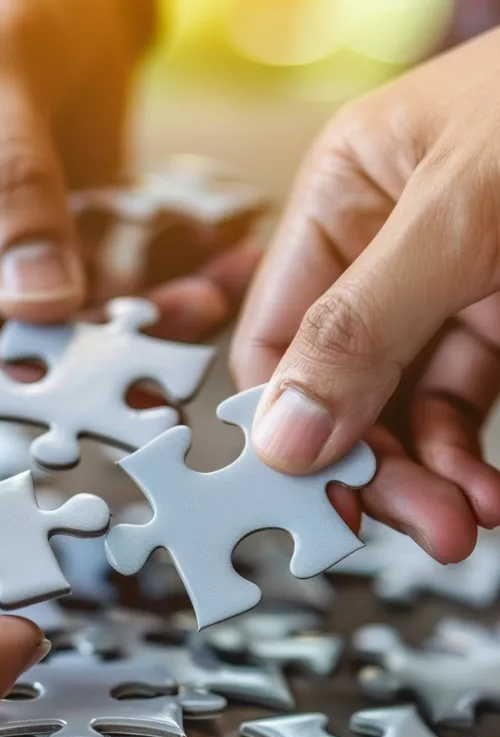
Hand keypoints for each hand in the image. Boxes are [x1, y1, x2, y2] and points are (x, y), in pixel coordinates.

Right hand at [0, 0, 255, 391]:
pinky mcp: (53, 247)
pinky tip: (217, 270)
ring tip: (205, 303)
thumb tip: (38, 302)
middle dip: (81, 358)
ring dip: (137, 325)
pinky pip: (107, 286)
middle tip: (158, 365)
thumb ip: (4, 183)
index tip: (60, 394)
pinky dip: (162, 282)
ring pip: (63, 326)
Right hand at [231, 28, 499, 562]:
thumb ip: (364, 323)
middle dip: (372, 462)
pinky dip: (464, 456)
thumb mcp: (459, 211)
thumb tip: (284, 434)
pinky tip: (482, 490)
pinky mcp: (497, 320)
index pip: (275, 336)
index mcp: (343, 198)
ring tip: (459, 522)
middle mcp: (380, 252)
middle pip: (338, 388)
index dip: (284, 421)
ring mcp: (443, 290)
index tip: (313, 489)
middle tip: (412, 520)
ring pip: (401, 409)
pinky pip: (459, 404)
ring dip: (425, 475)